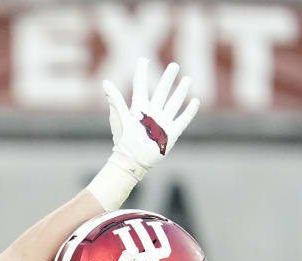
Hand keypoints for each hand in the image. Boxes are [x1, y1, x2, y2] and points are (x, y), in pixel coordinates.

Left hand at [103, 57, 198, 173]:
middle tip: (174, 65)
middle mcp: (152, 112)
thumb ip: (115, 99)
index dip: (141, 72)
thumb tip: (105, 83)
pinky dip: (190, 111)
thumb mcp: (120, 117)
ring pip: (174, 102)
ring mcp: (163, 121)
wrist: (133, 160)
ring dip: (181, 91)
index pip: (141, 86)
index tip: (143, 59)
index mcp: (139, 107)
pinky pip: (183, 119)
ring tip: (187, 78)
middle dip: (168, 78)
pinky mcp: (172, 132)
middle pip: (162, 91)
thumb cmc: (124, 139)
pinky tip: (195, 101)